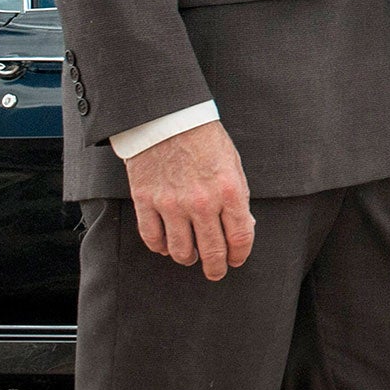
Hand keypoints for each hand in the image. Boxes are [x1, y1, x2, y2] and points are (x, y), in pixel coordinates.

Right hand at [122, 120, 252, 279]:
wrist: (168, 118)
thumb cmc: (204, 138)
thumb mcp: (233, 164)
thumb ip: (237, 197)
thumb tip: (243, 227)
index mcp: (228, 190)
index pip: (239, 237)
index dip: (240, 255)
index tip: (237, 260)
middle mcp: (201, 201)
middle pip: (211, 250)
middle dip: (216, 267)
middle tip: (216, 272)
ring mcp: (171, 203)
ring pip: (180, 251)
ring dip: (188, 259)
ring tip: (191, 257)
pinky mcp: (146, 201)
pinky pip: (152, 238)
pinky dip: (161, 248)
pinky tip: (167, 246)